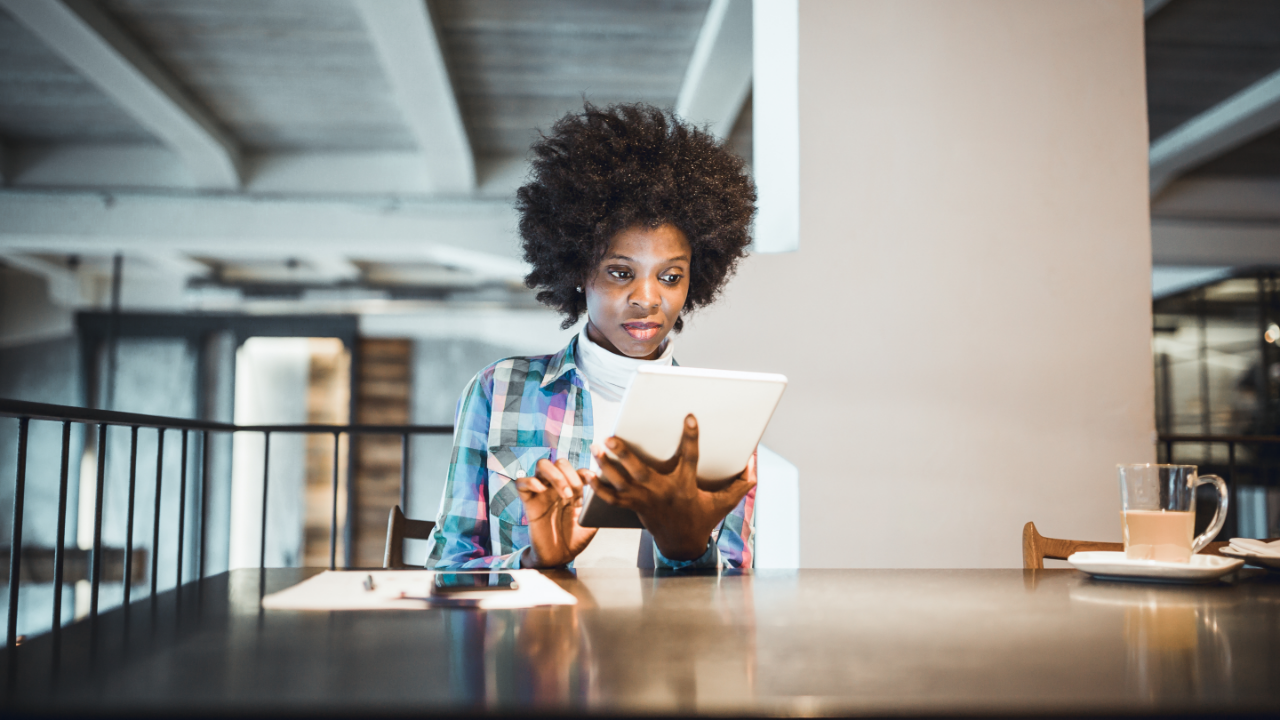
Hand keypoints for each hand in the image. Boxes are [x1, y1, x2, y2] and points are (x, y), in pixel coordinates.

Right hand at [515, 458, 597, 567]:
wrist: (559, 558)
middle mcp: (556, 488)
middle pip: (559, 462)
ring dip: (555, 475)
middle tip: (575, 493)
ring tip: (564, 493)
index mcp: (572, 490)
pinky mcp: (528, 502)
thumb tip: (605, 491)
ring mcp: (542, 493)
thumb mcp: (591, 522)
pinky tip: (541, 490)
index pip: (577, 469)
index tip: (592, 481)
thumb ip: (595, 506)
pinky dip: (530, 481)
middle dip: (569, 473)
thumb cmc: (574, 540)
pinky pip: (521, 482)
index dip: (584, 472)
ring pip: (541, 465)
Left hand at [589, 414, 756, 560]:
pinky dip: (598, 487)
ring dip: (607, 465)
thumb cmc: (703, 516)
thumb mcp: (726, 502)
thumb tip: (755, 459)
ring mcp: (645, 500)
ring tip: (596, 448)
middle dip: (624, 454)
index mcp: (685, 486)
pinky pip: (612, 498)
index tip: (689, 417)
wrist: (682, 544)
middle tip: (611, 437)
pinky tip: (587, 474)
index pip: (690, 457)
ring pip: (621, 482)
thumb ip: (743, 482)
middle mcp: (662, 492)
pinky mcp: (633, 507)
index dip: (691, 437)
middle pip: (640, 471)